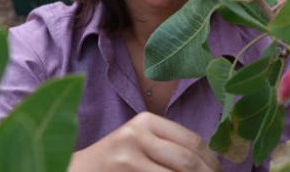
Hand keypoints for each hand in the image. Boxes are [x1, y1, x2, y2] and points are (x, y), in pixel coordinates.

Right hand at [68, 112, 221, 171]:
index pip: (192, 141)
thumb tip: (213, 164)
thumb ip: (170, 145)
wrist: (76, 171)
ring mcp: (128, 159)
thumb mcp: (140, 141)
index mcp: (146, 121)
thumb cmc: (116, 159)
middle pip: (187, 161)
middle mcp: (136, 135)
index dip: (212, 162)